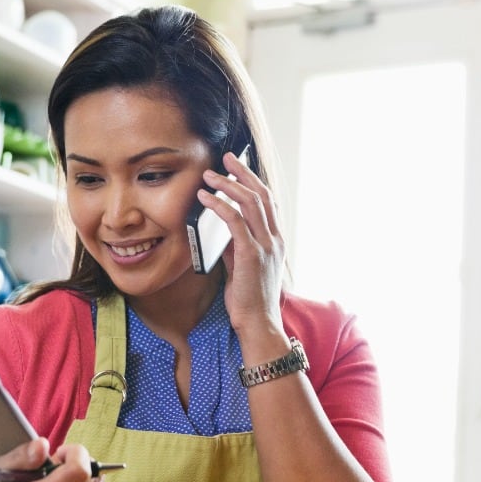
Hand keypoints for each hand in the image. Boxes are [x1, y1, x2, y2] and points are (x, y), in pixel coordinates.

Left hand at [198, 150, 285, 339]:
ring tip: (209, 175)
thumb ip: (235, 246)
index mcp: (276, 241)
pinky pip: (234, 220)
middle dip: (243, 172)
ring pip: (249, 202)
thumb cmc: (250, 300)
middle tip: (226, 158)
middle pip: (261, 194)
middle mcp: (274, 239)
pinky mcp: (250, 254)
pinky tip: (205, 198)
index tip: (238, 167)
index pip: (268, 202)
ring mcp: (265, 246)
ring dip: (227, 184)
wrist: (258, 323)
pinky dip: (219, 205)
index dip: (253, 181)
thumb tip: (221, 230)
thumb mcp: (243, 267)